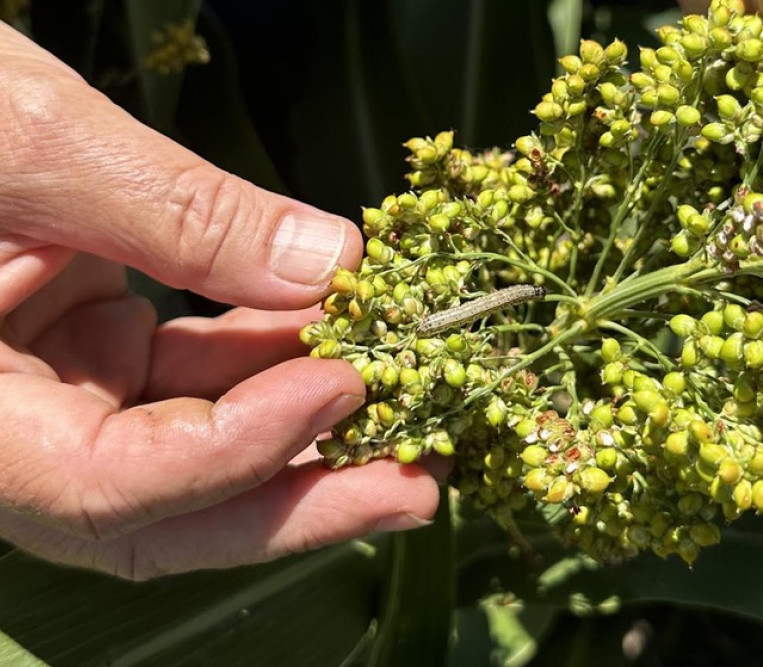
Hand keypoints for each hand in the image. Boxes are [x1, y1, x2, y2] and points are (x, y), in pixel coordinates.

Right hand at [0, 23, 439, 579]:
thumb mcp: (35, 146)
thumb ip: (176, 214)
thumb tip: (332, 264)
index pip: (108, 484)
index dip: (238, 450)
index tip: (342, 387)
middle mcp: (15, 430)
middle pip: (169, 511)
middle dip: (302, 501)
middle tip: (419, 486)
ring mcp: (63, 395)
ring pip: (199, 450)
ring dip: (310, 430)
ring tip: (414, 408)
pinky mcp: (102, 355)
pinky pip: (200, 380)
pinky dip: (275, 361)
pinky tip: (348, 337)